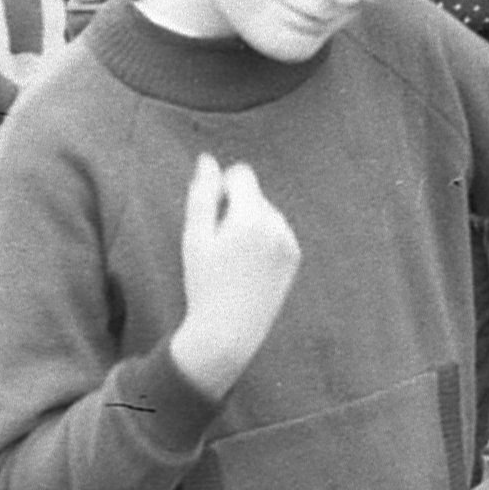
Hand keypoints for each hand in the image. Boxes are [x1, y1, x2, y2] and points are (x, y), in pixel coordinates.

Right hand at [167, 156, 302, 398]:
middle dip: (234, 208)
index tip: (210, 217)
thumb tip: (207, 158)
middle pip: (254, 194)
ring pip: (265, 213)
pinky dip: (261, 241)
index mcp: (252, 217)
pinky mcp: (294, 257)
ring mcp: (289, 242)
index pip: (241, 174)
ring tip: (233, 261)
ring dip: (248, 224)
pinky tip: (248, 268)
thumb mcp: (194, 237)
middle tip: (218, 247)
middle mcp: (277, 225)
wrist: (229, 331)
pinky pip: (275, 232)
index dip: (220, 188)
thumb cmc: (204, 283)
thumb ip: (202, 193)